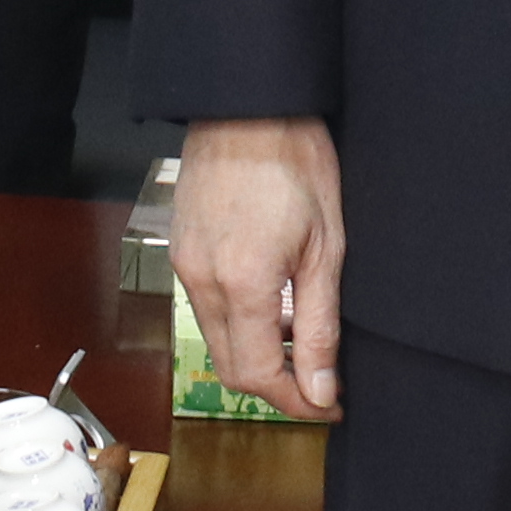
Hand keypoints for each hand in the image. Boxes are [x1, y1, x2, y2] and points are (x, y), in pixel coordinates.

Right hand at [173, 116, 345, 418]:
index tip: (329, 403)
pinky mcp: (181, 249)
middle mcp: (203, 281)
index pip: (259, 376)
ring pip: (217, 340)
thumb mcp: (326, 247)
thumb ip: (319, 325)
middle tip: (321, 383)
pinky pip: (206, 308)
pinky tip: (272, 304)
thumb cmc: (295, 161)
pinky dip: (238, 323)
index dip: (297, 401)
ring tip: (301, 341)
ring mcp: (185, 265)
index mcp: (243, 284)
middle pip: (232, 367)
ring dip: (257, 355)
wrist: (248, 106)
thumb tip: (321, 387)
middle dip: (277, 386)